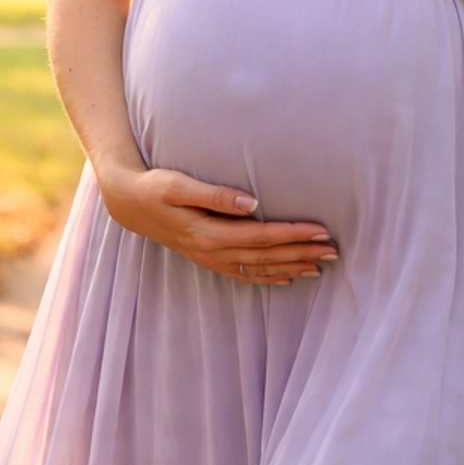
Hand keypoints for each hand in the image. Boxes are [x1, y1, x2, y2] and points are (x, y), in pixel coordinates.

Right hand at [97, 163, 337, 284]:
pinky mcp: (208, 259)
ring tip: (320, 267)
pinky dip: (267, 278)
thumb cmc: (156, 187)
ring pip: (259, 269)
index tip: (322, 231)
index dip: (294, 234)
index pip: (262, 236)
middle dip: (302, 254)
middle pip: (267, 256)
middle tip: (334, 251)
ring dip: (291, 268)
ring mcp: (210, 260)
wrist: (129, 204)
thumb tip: (253, 202)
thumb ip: (217, 195)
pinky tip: (286, 279)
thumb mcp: (180, 185)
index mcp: (209, 234)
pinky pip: (244, 275)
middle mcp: (213, 252)